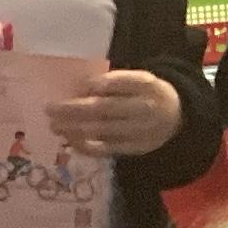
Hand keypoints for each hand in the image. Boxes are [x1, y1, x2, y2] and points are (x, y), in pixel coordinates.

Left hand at [48, 68, 182, 156]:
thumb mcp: (137, 79)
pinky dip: (86, 145)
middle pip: (105, 109)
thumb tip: (78, 87)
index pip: (120, 82)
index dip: (97, 84)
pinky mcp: (136, 148)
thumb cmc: (147, 94)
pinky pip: (107, 148)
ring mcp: (141, 131)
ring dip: (74, 129)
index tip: (77, 85)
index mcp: (146, 84)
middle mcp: (145, 108)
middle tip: (50, 109)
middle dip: (74, 109)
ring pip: (102, 130)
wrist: (177, 117)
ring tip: (55, 126)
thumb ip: (113, 81)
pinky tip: (71, 140)